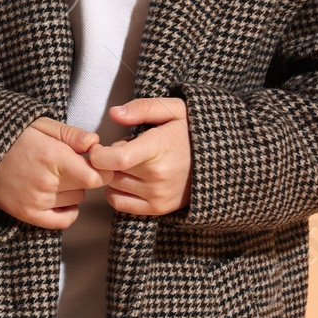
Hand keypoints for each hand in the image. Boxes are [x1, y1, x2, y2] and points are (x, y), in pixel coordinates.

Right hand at [0, 118, 103, 229]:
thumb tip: (96, 143)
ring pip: (76, 200)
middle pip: (87, 187)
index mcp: (52, 157)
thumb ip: (71, 134)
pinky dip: (67, 210)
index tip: (96, 160)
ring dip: (72, 189)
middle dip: (84, 174)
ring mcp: (37, 201)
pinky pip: (63, 221)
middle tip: (70, 163)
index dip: (102, 168)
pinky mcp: (28, 214)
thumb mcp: (40, 125)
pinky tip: (61, 197)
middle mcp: (46, 182)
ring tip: (54, 175)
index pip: (96, 176)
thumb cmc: (10, 136)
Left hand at [88, 98, 191, 217]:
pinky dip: (116, 191)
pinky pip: (119, 203)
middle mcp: (158, 175)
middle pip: (110, 171)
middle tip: (127, 148)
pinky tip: (130, 178)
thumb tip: (114, 114)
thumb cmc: (190, 130)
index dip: (98, 153)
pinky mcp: (158, 208)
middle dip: (109, 158)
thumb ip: (142, 108)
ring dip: (114, 174)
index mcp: (159, 148)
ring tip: (134, 162)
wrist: (219, 158)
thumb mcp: (173, 108)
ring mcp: (158, 194)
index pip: (116, 159)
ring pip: (112, 185)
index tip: (98, 146)